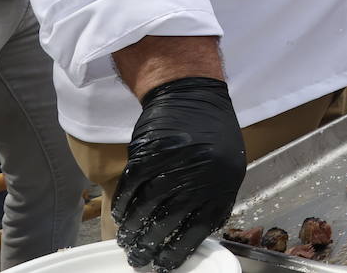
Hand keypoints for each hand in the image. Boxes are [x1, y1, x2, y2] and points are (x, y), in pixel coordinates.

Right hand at [113, 77, 245, 271]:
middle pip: (170, 222)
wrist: (191, 92)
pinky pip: (132, 187)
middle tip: (140, 258)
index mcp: (223, 181)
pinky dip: (123, 206)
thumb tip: (196, 235)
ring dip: (133, 229)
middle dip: (152, 245)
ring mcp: (174, 162)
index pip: (200, 227)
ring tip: (126, 242)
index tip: (166, 263)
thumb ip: (213, 197)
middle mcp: (200, 174)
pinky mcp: (150, 152)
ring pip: (147, 207)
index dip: (180, 249)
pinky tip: (119, 216)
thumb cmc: (210, 130)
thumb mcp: (226, 164)